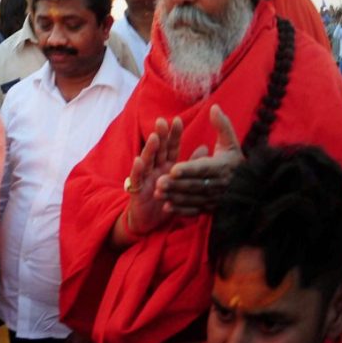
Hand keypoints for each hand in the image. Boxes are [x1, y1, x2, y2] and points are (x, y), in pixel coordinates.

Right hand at [124, 116, 183, 234]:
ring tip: (155, 138)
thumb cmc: (165, 200)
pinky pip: (137, 179)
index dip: (174, 135)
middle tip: (162, 121)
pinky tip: (139, 161)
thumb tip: (204, 148)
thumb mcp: (181, 182)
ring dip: (150, 149)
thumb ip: (191, 165)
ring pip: (147, 161)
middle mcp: (155, 169)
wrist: (149, 222)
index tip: (178, 120)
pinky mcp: (137, 190)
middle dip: (160, 135)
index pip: (171, 147)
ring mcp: (145, 178)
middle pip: (158, 150)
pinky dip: (137, 170)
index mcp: (167, 166)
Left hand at [156, 105, 243, 216]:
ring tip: (157, 193)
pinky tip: (166, 207)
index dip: (188, 169)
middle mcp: (217, 184)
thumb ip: (222, 125)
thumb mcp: (231, 142)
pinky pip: (194, 211)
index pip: (203, 168)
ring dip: (174, 196)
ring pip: (192, 198)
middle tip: (158, 182)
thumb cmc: (235, 161)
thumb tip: (213, 107)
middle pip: (194, 185)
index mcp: (221, 166)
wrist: (250, 187)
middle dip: (175, 184)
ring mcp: (213, 198)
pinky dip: (181, 210)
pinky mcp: (210, 209)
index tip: (173, 168)